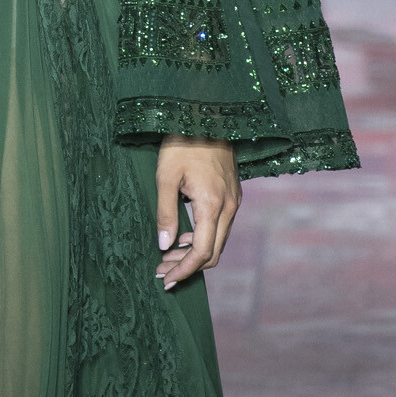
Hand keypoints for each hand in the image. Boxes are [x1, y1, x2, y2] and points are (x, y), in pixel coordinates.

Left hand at [154, 137, 240, 290]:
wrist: (207, 116)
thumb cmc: (183, 143)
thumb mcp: (165, 176)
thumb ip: (165, 213)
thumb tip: (164, 245)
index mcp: (213, 205)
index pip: (202, 252)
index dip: (184, 270)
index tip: (166, 280)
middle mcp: (229, 207)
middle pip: (213, 252)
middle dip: (187, 267)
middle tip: (161, 272)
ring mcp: (233, 202)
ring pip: (217, 241)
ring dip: (194, 253)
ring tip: (166, 257)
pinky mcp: (232, 195)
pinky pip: (220, 227)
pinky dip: (203, 238)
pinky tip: (183, 237)